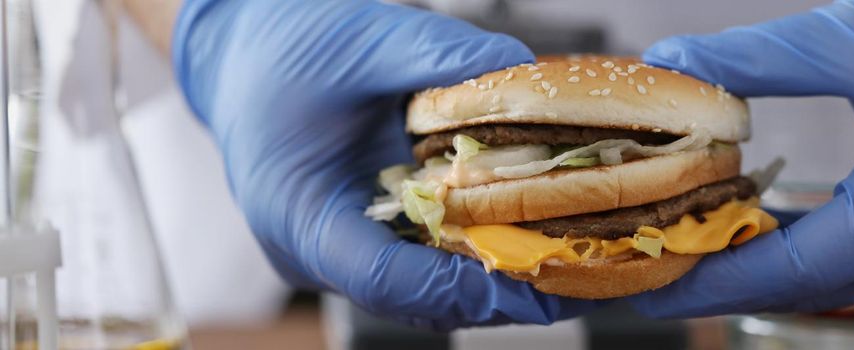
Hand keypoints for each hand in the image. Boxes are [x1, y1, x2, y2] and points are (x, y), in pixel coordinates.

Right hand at [173, 0, 599, 329]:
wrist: (241, 51)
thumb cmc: (278, 49)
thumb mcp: (357, 39)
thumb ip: (434, 55)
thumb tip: (517, 71)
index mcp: (297, 213)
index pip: (384, 279)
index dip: (465, 288)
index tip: (536, 276)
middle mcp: (317, 247)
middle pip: (418, 296)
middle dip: (501, 291)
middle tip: (580, 279)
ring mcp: (341, 247)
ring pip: (427, 288)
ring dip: (496, 277)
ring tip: (571, 259)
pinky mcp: (364, 233)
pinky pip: (425, 261)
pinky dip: (477, 251)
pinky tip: (528, 231)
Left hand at [630, 0, 853, 316]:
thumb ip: (756, 58)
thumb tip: (670, 65)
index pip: (797, 267)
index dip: (718, 279)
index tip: (653, 285)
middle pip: (814, 284)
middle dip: (732, 281)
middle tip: (657, 275)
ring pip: (839, 276)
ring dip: (767, 268)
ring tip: (694, 257)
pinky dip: (808, 248)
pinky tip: (761, 229)